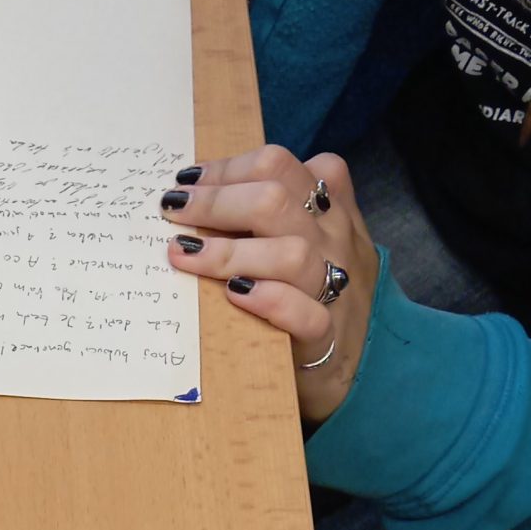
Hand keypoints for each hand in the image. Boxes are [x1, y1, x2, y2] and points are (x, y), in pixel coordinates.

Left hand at [161, 146, 376, 422]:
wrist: (356, 363)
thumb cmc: (316, 296)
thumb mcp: (310, 240)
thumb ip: (274, 212)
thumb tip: (199, 191)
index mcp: (328, 210)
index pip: (281, 166)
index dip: (231, 168)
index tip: (186, 180)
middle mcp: (332, 241)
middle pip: (276, 200)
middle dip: (217, 201)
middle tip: (173, 211)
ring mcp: (334, 288)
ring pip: (290, 254)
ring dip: (230, 252)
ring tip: (184, 254)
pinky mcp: (326, 337)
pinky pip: (306, 314)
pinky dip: (270, 301)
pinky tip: (233, 295)